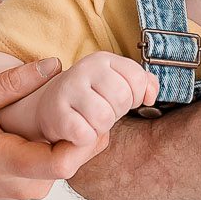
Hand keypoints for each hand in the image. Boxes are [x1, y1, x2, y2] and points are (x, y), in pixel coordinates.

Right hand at [0, 58, 93, 199]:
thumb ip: (9, 84)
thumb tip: (53, 64)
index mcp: (10, 163)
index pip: (66, 161)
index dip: (85, 131)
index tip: (81, 100)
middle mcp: (28, 183)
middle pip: (79, 156)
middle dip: (87, 122)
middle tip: (79, 88)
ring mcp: (33, 187)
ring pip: (75, 156)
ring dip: (77, 127)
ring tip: (64, 97)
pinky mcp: (34, 183)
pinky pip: (63, 157)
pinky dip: (65, 135)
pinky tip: (52, 114)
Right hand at [35, 52, 158, 152]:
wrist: (50, 109)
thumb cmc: (90, 98)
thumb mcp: (117, 83)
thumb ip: (142, 84)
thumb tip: (150, 96)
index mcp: (102, 60)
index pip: (137, 78)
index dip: (136, 96)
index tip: (122, 100)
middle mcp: (84, 69)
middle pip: (122, 98)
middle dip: (117, 112)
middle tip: (103, 112)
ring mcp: (68, 90)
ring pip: (105, 117)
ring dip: (101, 127)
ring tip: (91, 122)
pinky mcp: (56, 114)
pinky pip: (85, 134)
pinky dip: (86, 139)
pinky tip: (79, 132)